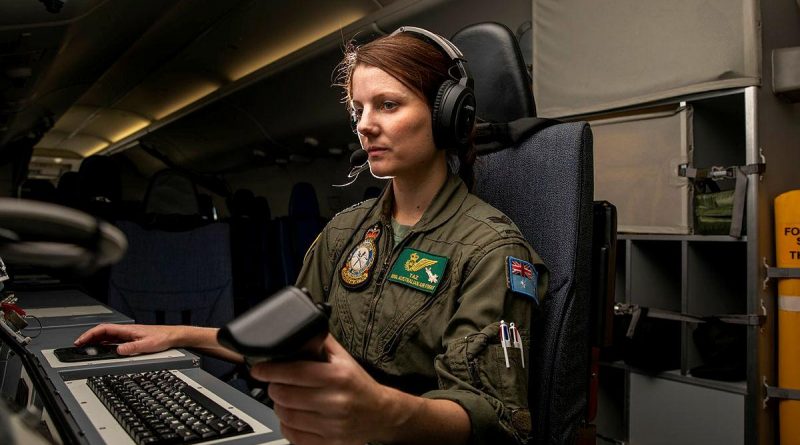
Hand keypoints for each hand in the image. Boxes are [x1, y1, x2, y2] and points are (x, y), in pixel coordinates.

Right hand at [74, 323, 179, 354]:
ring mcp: (128, 334)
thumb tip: (118, 351)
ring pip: (107, 335)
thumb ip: (132, 347)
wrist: (174, 335)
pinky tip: (103, 349)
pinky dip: (104, 343)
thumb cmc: (163, 338)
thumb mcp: (147, 345)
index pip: (103, 329)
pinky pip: (114, 340)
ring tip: (86, 348)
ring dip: (95, 340)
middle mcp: (126, 331)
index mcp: (127, 330)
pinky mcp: (132, 338)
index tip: (81, 341)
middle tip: (79, 346)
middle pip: (102, 332)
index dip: (90, 334)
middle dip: (89, 337)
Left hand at [250, 335, 399, 444]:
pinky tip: (292, 417)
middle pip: (285, 395)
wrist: (380, 414)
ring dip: (279, 407)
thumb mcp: (343, 359)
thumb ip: (320, 343)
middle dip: (275, 388)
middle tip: (276, 384)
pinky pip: (294, 436)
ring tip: (284, 400)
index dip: (271, 370)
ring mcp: (332, 426)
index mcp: (338, 376)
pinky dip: (287, 426)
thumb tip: (298, 330)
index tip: (259, 369)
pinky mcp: (329, 443)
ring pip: (286, 417)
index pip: (294, 372)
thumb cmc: (358, 385)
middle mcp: (335, 402)